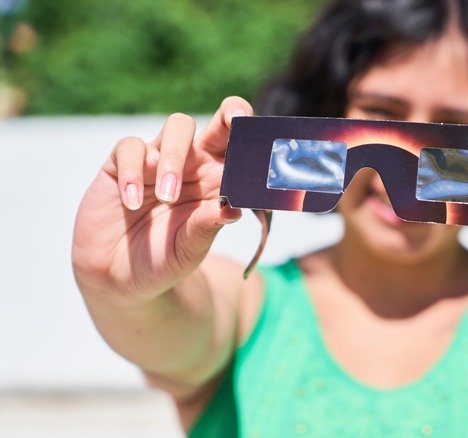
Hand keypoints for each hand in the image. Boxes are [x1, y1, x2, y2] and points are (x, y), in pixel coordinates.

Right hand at [72, 97, 252, 300]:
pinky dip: (133, 171)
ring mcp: (158, 161)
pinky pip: (131, 148)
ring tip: (167, 196)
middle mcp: (194, 165)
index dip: (255, 140)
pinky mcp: (122, 164)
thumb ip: (207, 226)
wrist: (121, 278)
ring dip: (175, 156)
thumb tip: (234, 207)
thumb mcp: (190, 248)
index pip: (242, 152)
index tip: (265, 141)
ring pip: (178, 127)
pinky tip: (132, 202)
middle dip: (230, 115)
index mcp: (218, 183)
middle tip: (235, 121)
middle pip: (217, 124)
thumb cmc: (165, 259)